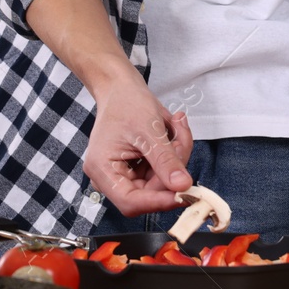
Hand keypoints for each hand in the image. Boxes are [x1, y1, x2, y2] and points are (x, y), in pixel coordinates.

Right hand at [83, 77, 193, 216]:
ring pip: (158, 183)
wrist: (120, 86)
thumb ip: (166, 160)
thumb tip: (183, 187)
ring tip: (177, 127)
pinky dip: (172, 155)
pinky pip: (159, 172)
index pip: (131, 202)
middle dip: (172, 170)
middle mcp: (108, 177)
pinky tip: (173, 131)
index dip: (159, 202)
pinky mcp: (135, 168)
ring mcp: (122, 173)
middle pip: (148, 193)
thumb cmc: (127, 101)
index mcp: (102, 169)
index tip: (186, 192)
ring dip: (175, 158)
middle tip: (184, 140)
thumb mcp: (149, 130)